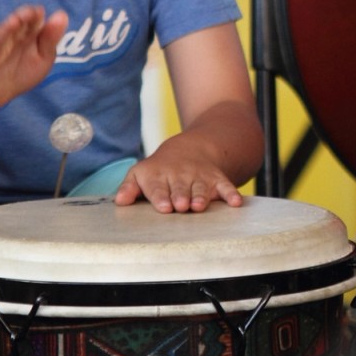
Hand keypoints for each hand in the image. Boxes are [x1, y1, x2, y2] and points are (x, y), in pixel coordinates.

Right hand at [0, 5, 67, 113]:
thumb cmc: (23, 71)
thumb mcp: (43, 57)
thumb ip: (51, 38)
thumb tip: (62, 14)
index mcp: (27, 33)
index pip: (33, 19)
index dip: (35, 15)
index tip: (40, 11)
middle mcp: (9, 37)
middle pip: (16, 24)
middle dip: (22, 17)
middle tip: (29, 13)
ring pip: (0, 36)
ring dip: (6, 28)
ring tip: (14, 21)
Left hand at [115, 135, 244, 212]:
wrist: (190, 149)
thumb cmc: (158, 170)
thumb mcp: (140, 174)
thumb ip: (129, 188)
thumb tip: (119, 201)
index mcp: (158, 175)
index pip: (157, 187)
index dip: (160, 196)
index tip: (163, 207)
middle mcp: (179, 175)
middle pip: (180, 187)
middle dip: (181, 196)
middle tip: (181, 206)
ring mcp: (200, 176)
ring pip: (201, 187)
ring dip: (201, 195)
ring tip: (199, 205)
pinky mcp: (216, 179)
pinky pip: (225, 186)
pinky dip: (231, 194)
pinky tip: (236, 203)